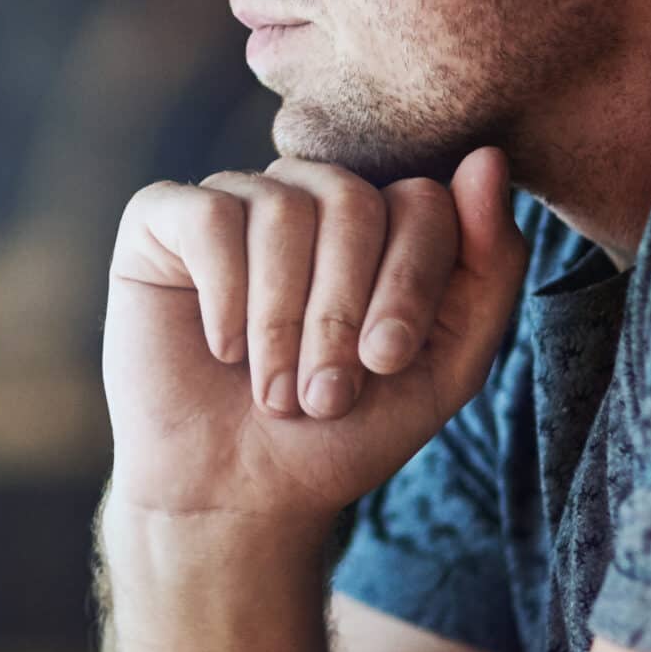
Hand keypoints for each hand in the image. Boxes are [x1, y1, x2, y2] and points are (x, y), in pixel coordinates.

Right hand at [100, 146, 528, 533]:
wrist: (236, 493)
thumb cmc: (339, 432)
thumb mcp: (444, 367)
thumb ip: (488, 269)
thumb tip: (488, 158)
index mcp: (380, 220)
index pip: (421, 200)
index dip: (408, 283)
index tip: (385, 364)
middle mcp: (308, 195)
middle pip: (352, 200)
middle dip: (342, 311)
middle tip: (324, 393)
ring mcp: (235, 200)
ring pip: (280, 208)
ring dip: (281, 320)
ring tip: (273, 389)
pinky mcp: (162, 219)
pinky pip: (208, 216)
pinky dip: (223, 294)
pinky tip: (220, 347)